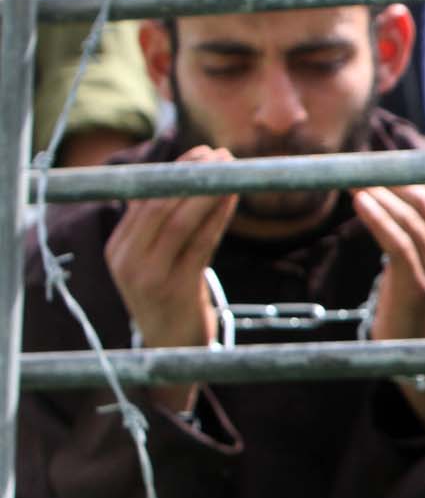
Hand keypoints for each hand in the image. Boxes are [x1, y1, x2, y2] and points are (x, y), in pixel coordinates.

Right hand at [105, 145, 237, 350]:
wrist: (172, 346)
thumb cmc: (167, 291)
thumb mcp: (151, 257)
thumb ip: (160, 223)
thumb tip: (185, 172)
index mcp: (117, 248)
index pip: (144, 200)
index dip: (173, 172)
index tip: (201, 152)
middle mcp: (127, 262)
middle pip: (161, 207)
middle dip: (193, 176)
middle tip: (221, 155)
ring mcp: (151, 278)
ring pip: (183, 223)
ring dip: (211, 192)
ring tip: (233, 170)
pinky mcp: (179, 289)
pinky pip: (202, 244)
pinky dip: (219, 217)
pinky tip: (234, 199)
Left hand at [353, 184, 424, 340]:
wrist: (415, 342)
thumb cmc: (414, 290)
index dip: (401, 175)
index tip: (372, 163)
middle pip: (422, 203)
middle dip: (389, 182)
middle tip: (359, 169)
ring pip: (409, 221)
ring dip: (379, 198)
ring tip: (353, 183)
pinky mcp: (419, 285)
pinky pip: (398, 244)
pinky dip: (378, 220)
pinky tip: (360, 204)